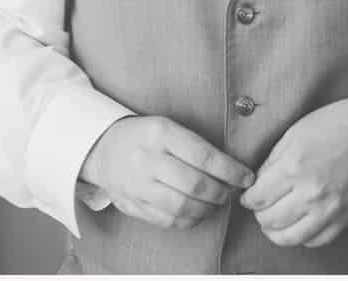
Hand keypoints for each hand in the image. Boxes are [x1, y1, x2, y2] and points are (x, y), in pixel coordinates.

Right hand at [79, 115, 255, 228]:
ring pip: (183, 207)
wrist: (100, 147)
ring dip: (207, 209)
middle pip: (196, 185)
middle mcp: (146, 158)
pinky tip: (195, 212)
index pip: (205, 156)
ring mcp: (137, 183)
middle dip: (220, 193)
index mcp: (160, 133)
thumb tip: (234, 171)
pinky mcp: (131, 203)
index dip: (231, 171)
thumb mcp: (167, 128)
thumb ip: (197, 147)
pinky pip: (168, 220)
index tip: (246, 178)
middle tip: (227, 192)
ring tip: (213, 202)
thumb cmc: (144, 137)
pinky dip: (189, 220)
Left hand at [241, 96, 347, 247]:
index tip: (248, 197)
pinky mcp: (346, 218)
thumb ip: (272, 163)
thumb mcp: (292, 135)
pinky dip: (303, 237)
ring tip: (274, 221)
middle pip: (271, 220)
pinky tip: (298, 225)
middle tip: (259, 207)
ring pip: (292, 238)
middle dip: (259, 215)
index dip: (247, 199)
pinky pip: (318, 241)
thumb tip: (257, 184)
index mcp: (294, 168)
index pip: (258, 198)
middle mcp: (311, 193)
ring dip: (277, 232)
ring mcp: (331, 209)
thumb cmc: (334, 126)